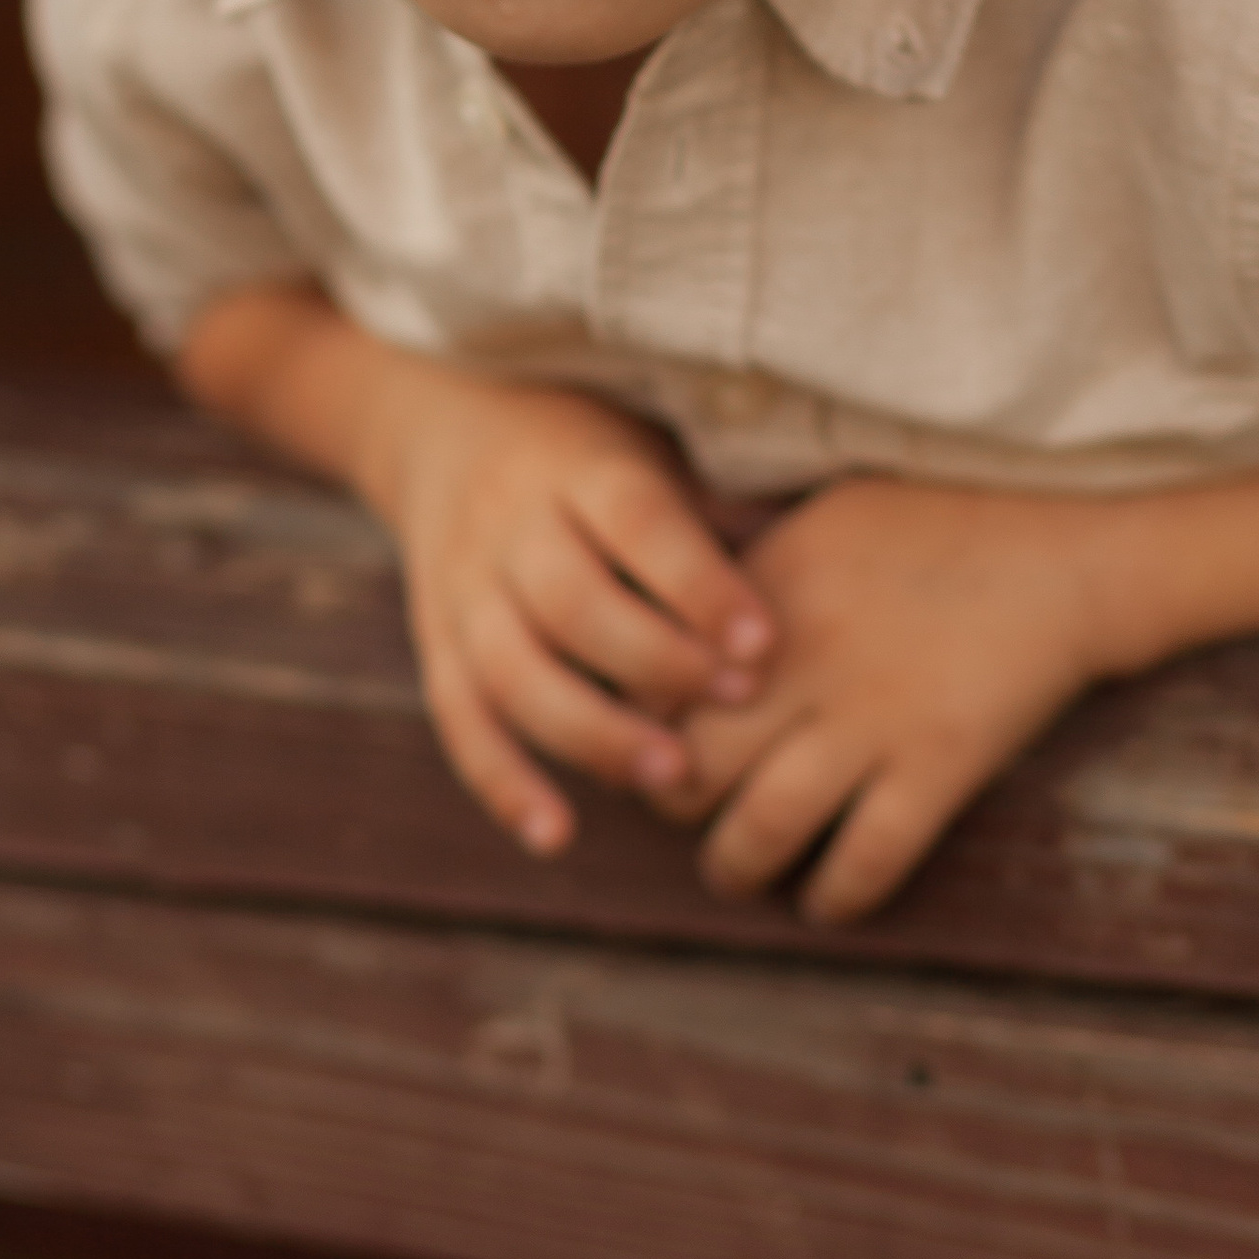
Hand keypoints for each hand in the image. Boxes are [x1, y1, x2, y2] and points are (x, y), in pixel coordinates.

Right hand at [366, 369, 776, 859]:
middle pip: (572, 602)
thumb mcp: (649, 443)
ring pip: (513, 671)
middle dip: (658, 662)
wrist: (445, 421)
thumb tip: (825, 564)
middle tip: (738, 705)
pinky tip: (556, 836)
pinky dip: (502, 782)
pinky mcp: (434, 638)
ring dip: (592, 734)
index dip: (697, 583)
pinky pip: (460, 719)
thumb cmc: (587, 446)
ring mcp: (463, 585)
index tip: (764, 641)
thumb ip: (716, 505)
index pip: (636, 521)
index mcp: (577, 465)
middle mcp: (511, 523)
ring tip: (674, 779)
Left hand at [655, 478, 1128, 922]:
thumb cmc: (941, 519)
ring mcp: (875, 716)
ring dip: (734, 867)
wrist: (1063, 544)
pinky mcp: (942, 762)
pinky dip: (836, 894)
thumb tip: (678, 606)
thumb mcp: (823, 515)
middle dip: (669, 800)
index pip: (659, 679)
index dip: (639, 721)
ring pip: (765, 824)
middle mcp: (807, 659)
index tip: (648, 738)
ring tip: (733, 872)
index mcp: (768, 592)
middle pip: (693, 760)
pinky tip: (824, 901)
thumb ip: (751, 567)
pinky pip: (868, 857)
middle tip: (679, 810)